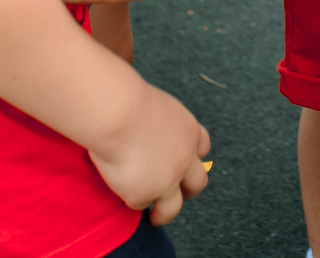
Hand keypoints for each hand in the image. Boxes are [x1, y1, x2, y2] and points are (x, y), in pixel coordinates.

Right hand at [87, 80, 209, 225]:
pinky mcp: (144, 194)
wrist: (117, 113)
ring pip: (173, 207)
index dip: (193, 157)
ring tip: (156, 218)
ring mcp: (167, 180)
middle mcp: (185, 159)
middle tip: (179, 195)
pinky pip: (138, 204)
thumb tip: (149, 131)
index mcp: (189, 131)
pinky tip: (123, 194)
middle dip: (189, 190)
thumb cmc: (128, 100)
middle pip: (198, 182)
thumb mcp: (156, 107)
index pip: (202, 148)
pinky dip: (131, 199)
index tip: (186, 163)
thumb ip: (160, 124)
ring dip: (165, 213)